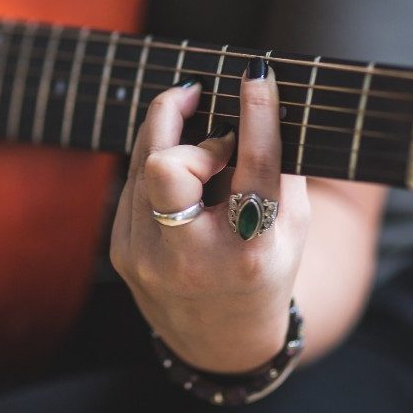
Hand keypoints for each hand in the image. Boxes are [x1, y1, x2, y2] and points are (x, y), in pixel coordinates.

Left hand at [110, 63, 309, 372]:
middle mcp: (193, 258)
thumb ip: (278, 166)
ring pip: (140, 161)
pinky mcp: (120, 250)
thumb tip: (258, 97)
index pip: (254, 169)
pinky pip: (131, 181)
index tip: (256, 73)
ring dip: (169, 134)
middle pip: (166, 165)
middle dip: (179, 120)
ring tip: (196, 132)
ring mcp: (147, 257)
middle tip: (200, 96)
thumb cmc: (266, 267)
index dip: (256, 115)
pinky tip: (179, 170)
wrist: (219, 339)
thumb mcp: (291, 226)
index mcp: (250, 252)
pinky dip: (156, 163)